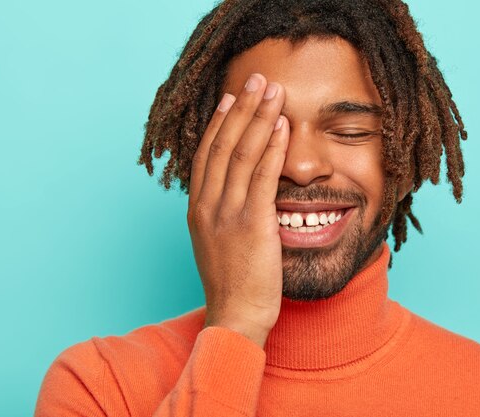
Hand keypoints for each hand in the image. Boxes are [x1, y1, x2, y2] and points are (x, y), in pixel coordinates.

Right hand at [186, 73, 288, 347]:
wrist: (235, 316)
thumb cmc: (231, 283)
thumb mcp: (215, 242)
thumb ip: (220, 213)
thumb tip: (233, 192)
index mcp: (198, 209)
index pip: (207, 154)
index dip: (219, 122)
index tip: (231, 97)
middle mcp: (208, 205)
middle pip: (223, 145)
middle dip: (240, 108)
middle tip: (255, 79)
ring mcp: (228, 214)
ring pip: (241, 154)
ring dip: (258, 118)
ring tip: (271, 91)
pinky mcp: (252, 224)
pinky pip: (262, 177)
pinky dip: (272, 148)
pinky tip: (281, 126)